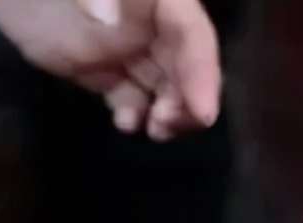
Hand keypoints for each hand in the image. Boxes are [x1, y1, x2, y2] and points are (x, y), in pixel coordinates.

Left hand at [0, 0, 221, 140]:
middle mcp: (147, 21)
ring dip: (166, 112)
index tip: (203, 111)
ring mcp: (124, 47)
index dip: (202, 71)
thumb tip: (128, 16)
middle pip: (184, 64)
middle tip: (168, 124)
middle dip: (185, 99)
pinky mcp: (100, 70)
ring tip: (154, 129)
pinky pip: (128, 97)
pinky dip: (133, 114)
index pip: (190, 32)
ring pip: (163, 85)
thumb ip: (107, 0)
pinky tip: (124, 122)